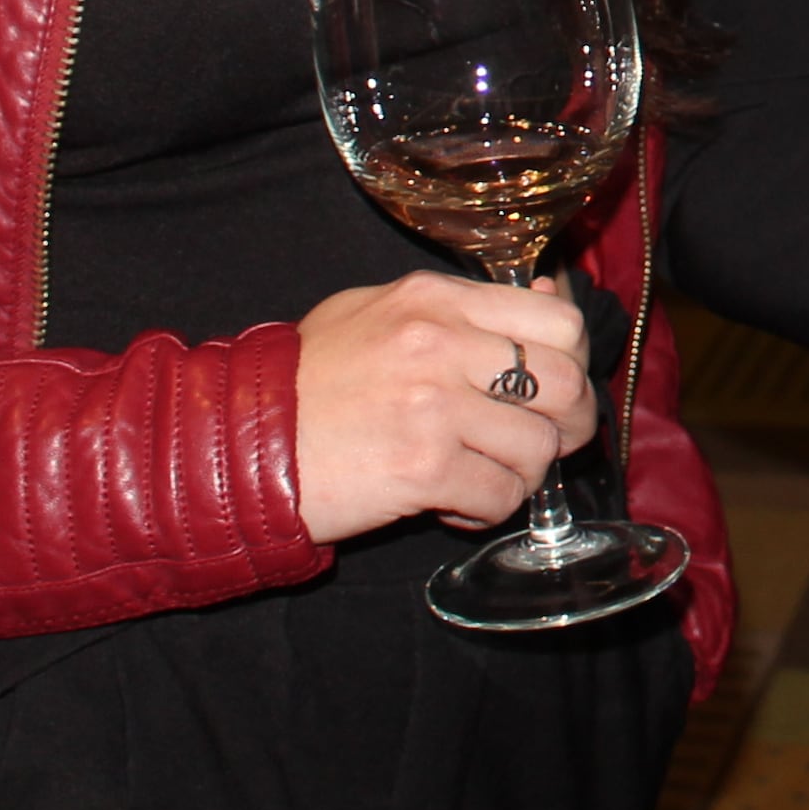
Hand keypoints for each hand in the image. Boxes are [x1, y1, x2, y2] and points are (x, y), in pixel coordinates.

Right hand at [290, 271, 597, 542]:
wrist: (236, 443)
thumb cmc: (305, 383)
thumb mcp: (377, 315)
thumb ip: (460, 310)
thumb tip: (546, 300)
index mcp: (435, 300)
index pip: (559, 322)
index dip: (572, 363)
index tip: (556, 389)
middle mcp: (442, 344)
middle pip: (566, 385)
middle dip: (566, 425)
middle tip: (538, 445)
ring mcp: (435, 406)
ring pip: (540, 448)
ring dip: (518, 474)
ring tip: (475, 476)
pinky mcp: (423, 468)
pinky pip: (501, 497)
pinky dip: (484, 510)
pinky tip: (447, 502)